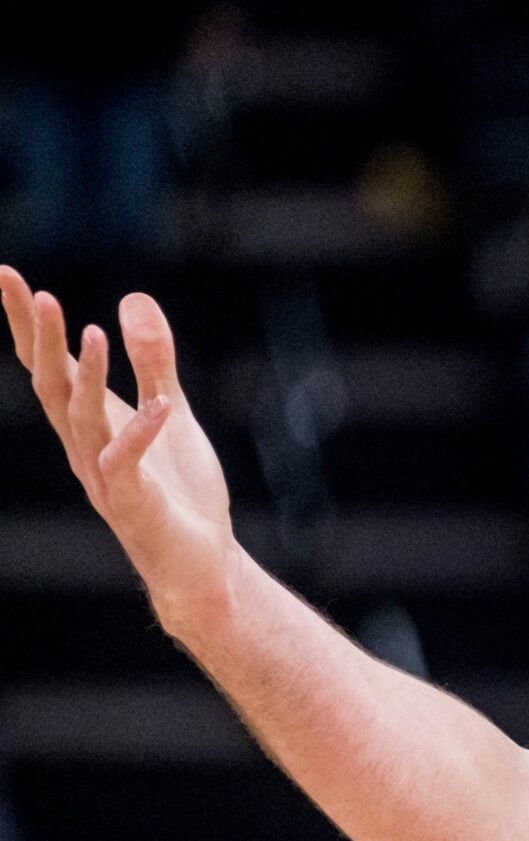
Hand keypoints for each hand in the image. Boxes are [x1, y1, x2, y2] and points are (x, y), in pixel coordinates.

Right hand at [1, 268, 242, 638]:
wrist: (198, 564)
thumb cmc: (179, 491)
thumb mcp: (172, 412)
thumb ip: (153, 362)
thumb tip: (132, 298)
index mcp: (90, 423)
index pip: (49, 365)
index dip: (27, 324)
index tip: (8, 275)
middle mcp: (85, 446)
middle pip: (52, 385)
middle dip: (41, 339)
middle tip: (35, 291)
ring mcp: (105, 476)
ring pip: (82, 419)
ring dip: (86, 374)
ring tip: (92, 328)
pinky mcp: (135, 503)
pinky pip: (129, 462)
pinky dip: (144, 431)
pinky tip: (165, 404)